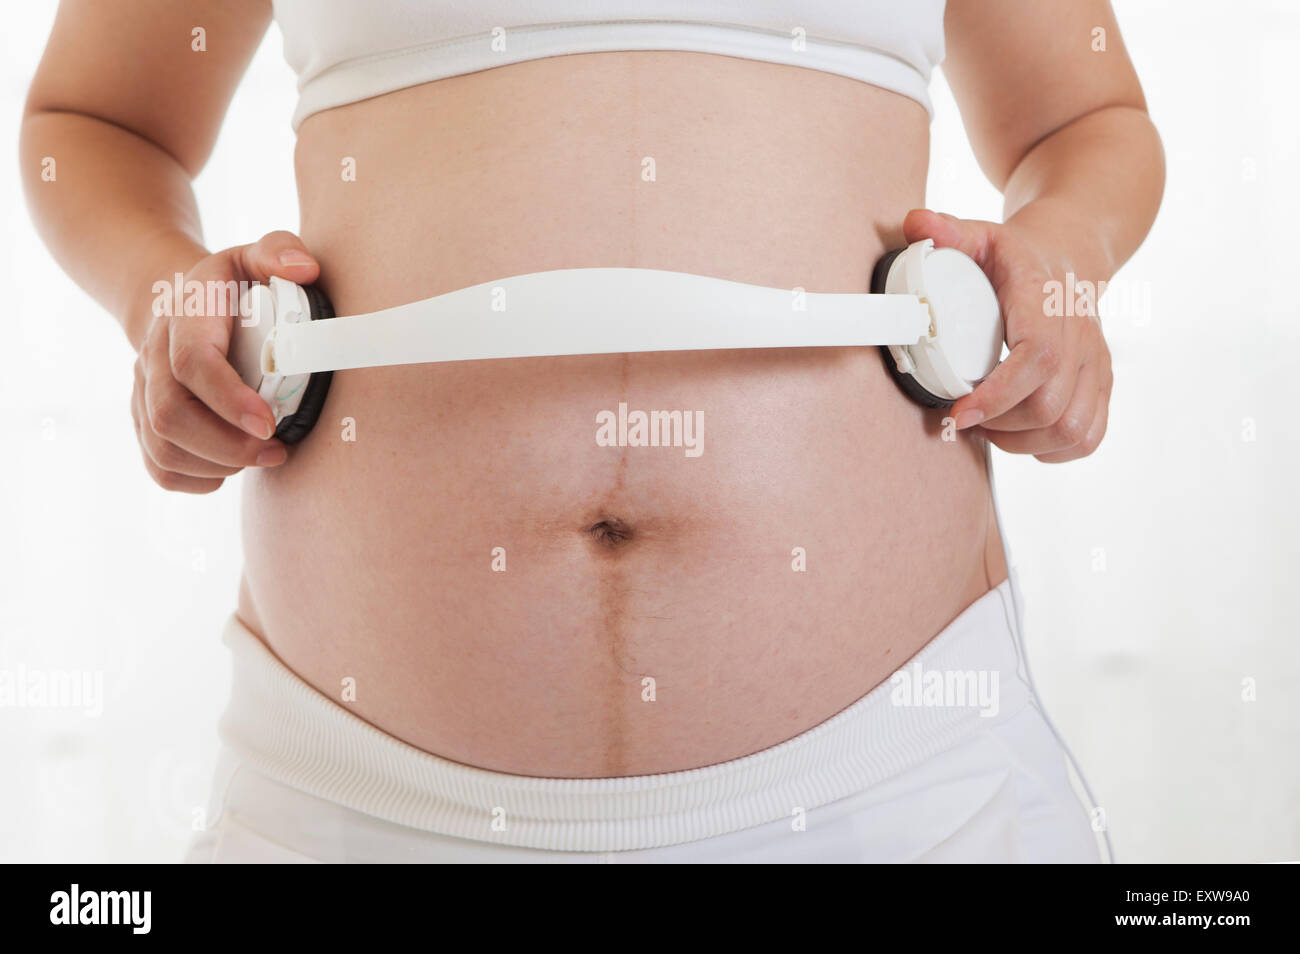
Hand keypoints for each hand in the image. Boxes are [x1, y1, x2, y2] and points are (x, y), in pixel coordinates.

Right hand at [131, 231, 319, 492]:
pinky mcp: (145, 421)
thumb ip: (280, 251)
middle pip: (171, 416)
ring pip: (162, 448)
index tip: (270, 423)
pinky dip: (197, 480)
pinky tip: (232, 468)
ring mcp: (144, 392)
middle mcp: (153, 357)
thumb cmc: (229, 286)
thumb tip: (305, 270)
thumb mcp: (253, 257)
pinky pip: (159, 467)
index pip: (193, 364)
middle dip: (228, 444)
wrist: (174, 301)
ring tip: (263, 457)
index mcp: (184, 318)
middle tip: (277, 451)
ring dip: (218, 464)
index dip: (229, 399)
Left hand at [903, 209, 1112, 462]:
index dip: (998, 394)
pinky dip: (1052, 450)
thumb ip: (947, 230)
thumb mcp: (980, 235)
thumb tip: (913, 223)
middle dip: (999, 425)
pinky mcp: (1102, 383)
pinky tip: (1020, 435)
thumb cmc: (1015, 254)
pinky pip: (1089, 436)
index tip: (958, 413)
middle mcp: (1083, 336)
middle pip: (1051, 406)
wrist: (1070, 252)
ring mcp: (1098, 363)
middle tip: (963, 418)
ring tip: (987, 427)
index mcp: (1049, 303)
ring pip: (1073, 429)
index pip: (1039, 359)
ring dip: (1022, 443)